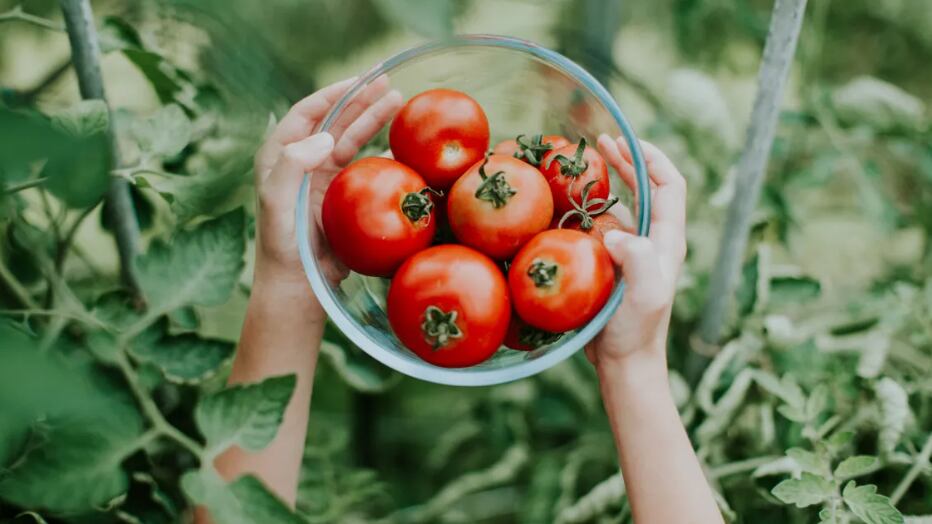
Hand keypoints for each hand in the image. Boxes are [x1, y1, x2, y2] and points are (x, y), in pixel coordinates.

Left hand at [251, 76, 402, 318]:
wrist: (298, 287)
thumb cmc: (283, 247)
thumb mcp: (276, 203)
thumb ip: (292, 166)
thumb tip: (325, 136)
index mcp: (280, 157)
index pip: (307, 114)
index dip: (333, 94)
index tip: (358, 80)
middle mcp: (302, 163)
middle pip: (334, 121)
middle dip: (360, 99)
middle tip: (387, 82)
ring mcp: (324, 180)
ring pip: (352, 140)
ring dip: (374, 120)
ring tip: (398, 101)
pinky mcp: (343, 198)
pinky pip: (366, 167)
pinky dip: (384, 153)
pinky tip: (402, 144)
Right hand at [586, 135, 687, 367]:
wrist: (625, 363)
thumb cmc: (635, 331)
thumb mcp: (644, 294)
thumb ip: (638, 260)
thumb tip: (616, 232)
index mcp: (667, 240)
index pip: (670, 185)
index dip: (652, 158)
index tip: (625, 141)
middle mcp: (654, 241)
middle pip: (647, 188)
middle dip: (626, 161)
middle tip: (598, 142)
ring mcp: (634, 253)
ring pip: (624, 206)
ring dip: (607, 183)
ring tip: (580, 168)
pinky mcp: (614, 266)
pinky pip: (603, 228)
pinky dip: (588, 210)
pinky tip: (566, 208)